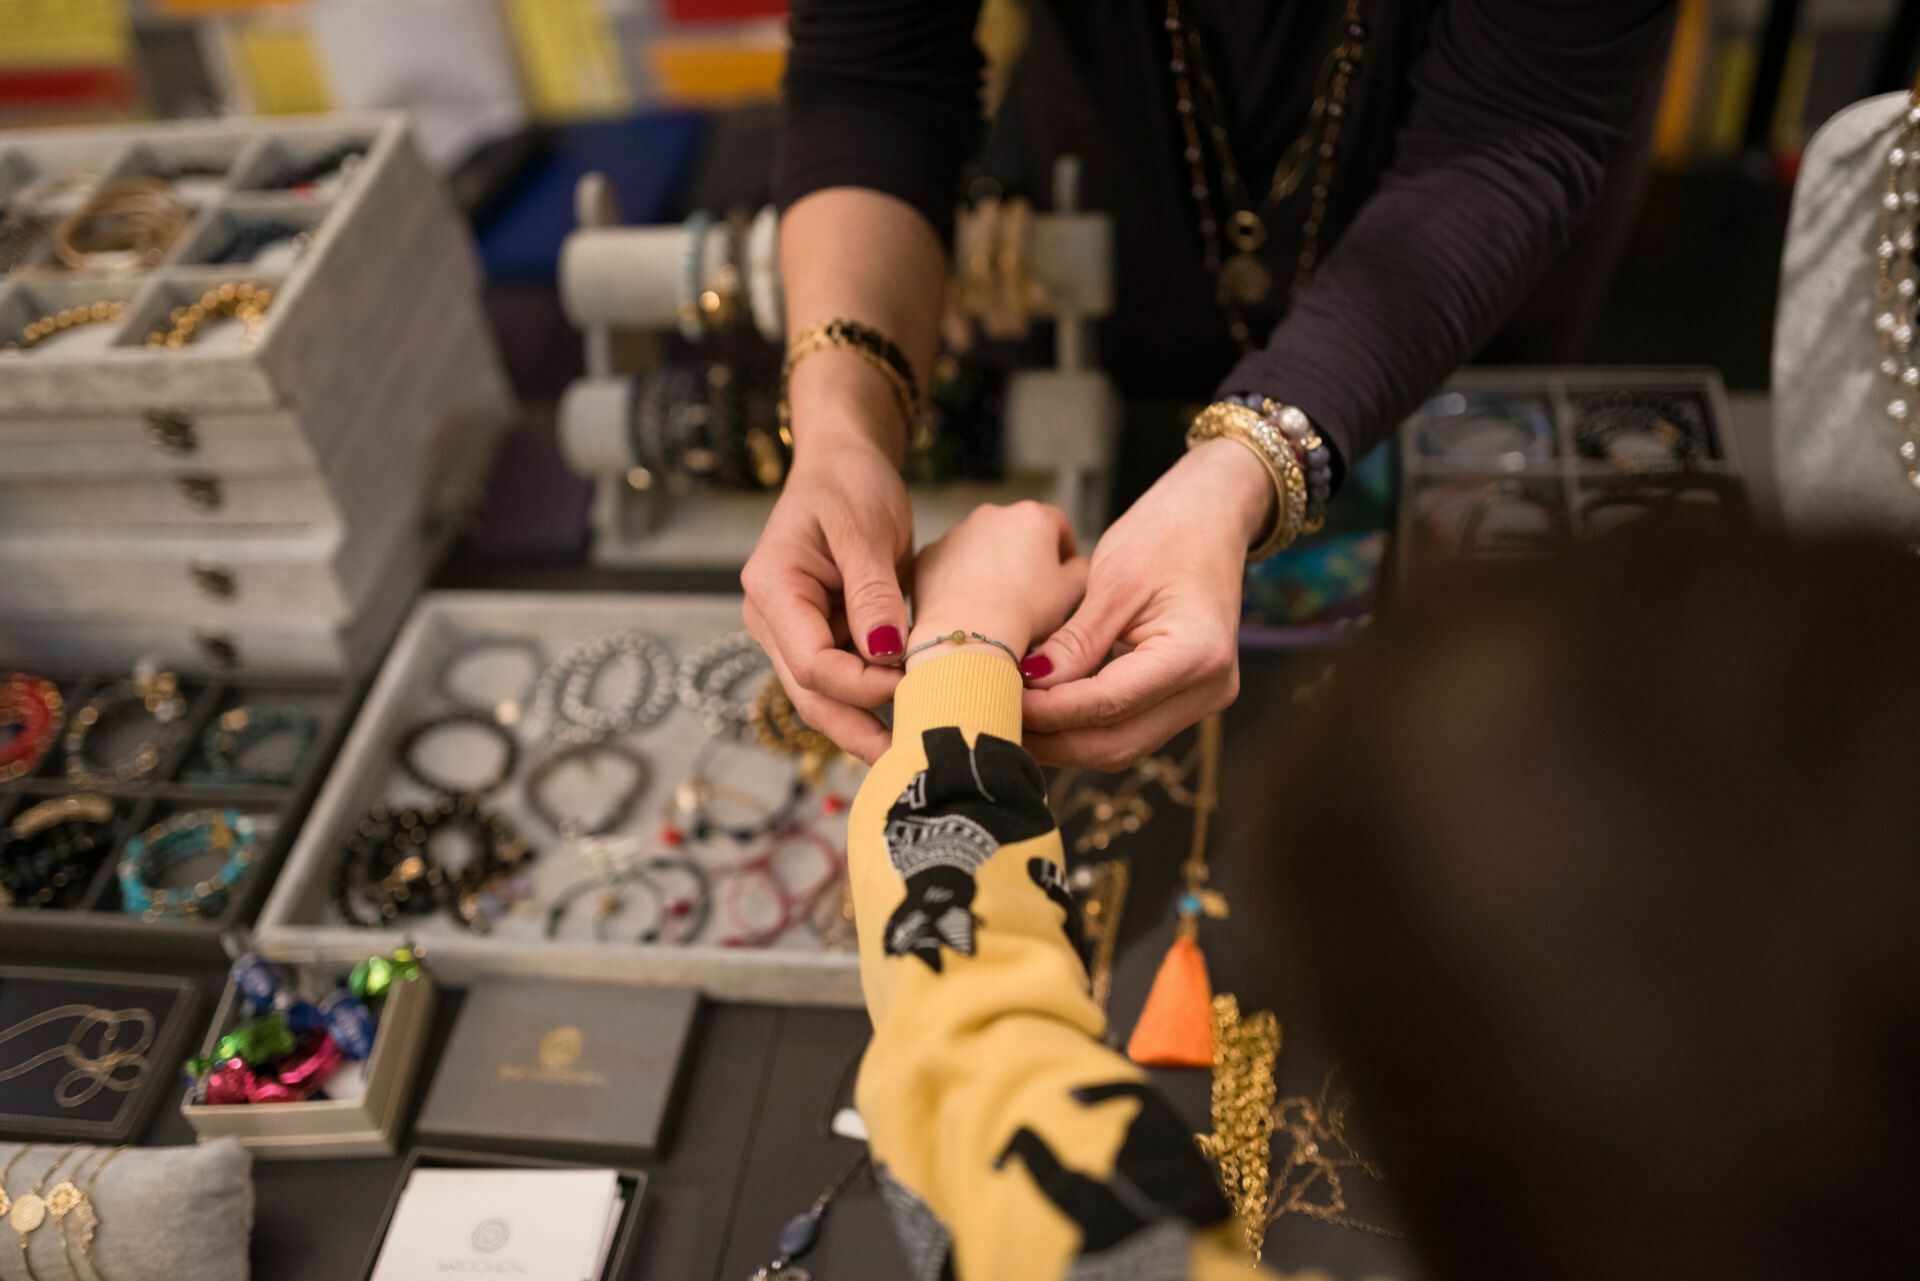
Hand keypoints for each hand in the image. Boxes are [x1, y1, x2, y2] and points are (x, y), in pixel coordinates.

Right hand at [741, 429, 912, 764]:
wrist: (842, 463)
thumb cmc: (849, 482)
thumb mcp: (864, 526)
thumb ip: (872, 591)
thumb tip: (884, 652)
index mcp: (773, 589)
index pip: (812, 663)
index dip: (863, 684)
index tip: (914, 683)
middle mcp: (773, 620)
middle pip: (813, 695)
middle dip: (861, 730)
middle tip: (914, 760)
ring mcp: (795, 633)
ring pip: (827, 698)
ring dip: (869, 724)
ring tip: (920, 750)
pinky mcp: (822, 636)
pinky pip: (846, 680)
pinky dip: (877, 700)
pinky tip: (915, 718)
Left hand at [909, 502, 1088, 666]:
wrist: (970, 631)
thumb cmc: (1025, 611)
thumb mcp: (1071, 592)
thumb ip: (1082, 570)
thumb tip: (1079, 565)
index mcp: (1032, 517)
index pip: (1057, 525)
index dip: (1063, 548)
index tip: (1063, 571)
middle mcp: (992, 514)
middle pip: (1016, 533)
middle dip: (1023, 556)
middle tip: (1029, 591)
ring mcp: (957, 532)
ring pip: (981, 546)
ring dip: (990, 566)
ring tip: (996, 602)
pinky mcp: (930, 554)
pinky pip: (951, 563)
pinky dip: (960, 578)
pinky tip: (969, 604)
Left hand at [1020, 438, 1271, 769]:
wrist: (1213, 516)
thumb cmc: (1167, 532)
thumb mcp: (1114, 581)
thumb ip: (1076, 641)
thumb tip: (1031, 684)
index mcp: (1196, 654)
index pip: (1108, 704)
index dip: (1048, 711)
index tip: (999, 698)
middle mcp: (1209, 689)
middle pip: (1115, 744)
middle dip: (1051, 740)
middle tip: (995, 721)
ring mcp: (1202, 700)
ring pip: (1119, 747)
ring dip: (1063, 740)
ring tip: (1012, 721)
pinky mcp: (1186, 700)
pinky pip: (1128, 729)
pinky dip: (1083, 727)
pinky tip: (1043, 713)